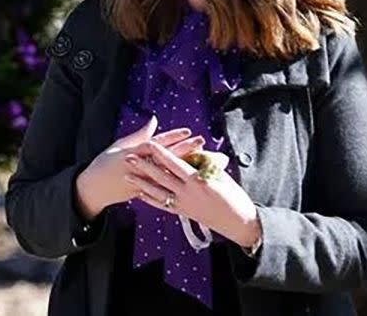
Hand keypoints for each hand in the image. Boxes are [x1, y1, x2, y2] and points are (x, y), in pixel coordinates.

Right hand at [74, 115, 204, 219]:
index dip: (172, 137)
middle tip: (201, 141)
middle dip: (184, 149)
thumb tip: (154, 120)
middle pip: (165, 157)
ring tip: (201, 161)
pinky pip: (162, 188)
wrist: (95, 187)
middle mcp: (139, 166)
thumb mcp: (120, 145)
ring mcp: (141, 180)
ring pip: (167, 173)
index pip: (156, 143)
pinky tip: (189, 182)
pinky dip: (175, 184)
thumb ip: (140, 134)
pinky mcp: (143, 192)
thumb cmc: (106, 163)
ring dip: (184, 166)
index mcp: (132, 152)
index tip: (187, 131)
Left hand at [124, 141, 260, 247]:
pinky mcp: (183, 213)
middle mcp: (188, 193)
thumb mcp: (221, 176)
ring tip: (127, 176)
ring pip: (158, 192)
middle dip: (144, 166)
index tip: (149, 143)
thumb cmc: (234, 196)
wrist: (239, 222)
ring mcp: (184, 204)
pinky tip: (140, 194)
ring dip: (141, 183)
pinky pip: (163, 205)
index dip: (161, 153)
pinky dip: (151, 199)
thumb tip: (191, 151)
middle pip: (161, 177)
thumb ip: (204, 164)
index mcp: (199, 180)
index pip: (175, 163)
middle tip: (128, 157)